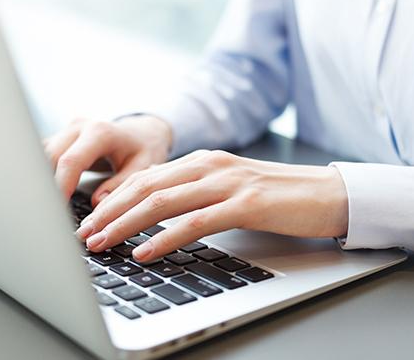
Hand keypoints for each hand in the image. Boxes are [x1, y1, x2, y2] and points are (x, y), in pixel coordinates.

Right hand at [43, 115, 171, 204]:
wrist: (142, 133)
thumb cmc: (144, 149)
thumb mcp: (142, 167)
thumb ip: (120, 185)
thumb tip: (97, 204)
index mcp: (100, 132)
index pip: (71, 161)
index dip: (60, 186)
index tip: (57, 209)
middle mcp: (80, 127)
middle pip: (50, 157)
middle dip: (45, 186)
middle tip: (47, 214)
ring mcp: (68, 131)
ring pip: (42, 155)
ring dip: (40, 180)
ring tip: (43, 206)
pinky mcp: (61, 138)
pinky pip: (44, 155)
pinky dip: (42, 174)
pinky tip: (43, 194)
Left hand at [77, 150, 348, 261]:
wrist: (330, 193)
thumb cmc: (279, 196)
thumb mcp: (230, 188)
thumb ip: (196, 195)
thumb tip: (156, 217)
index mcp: (202, 161)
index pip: (145, 178)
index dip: (111, 200)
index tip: (89, 220)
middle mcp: (210, 166)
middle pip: (144, 187)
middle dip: (108, 212)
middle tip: (83, 235)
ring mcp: (228, 183)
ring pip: (162, 202)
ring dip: (125, 224)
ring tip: (102, 243)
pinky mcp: (246, 204)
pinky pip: (195, 222)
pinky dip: (165, 237)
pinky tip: (145, 252)